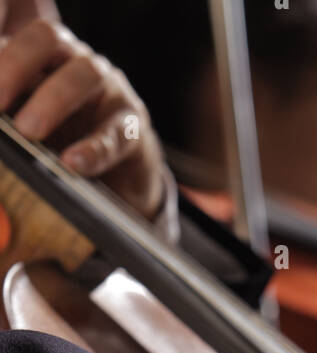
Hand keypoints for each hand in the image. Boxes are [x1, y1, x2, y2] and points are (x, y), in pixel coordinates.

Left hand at [0, 15, 166, 218]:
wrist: (120, 179)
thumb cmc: (68, 144)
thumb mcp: (33, 119)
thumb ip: (12, 108)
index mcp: (49, 56)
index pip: (24, 37)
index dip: (4, 56)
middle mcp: (79, 62)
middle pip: (50, 40)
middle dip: (18, 66)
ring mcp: (110, 90)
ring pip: (86, 75)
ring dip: (54, 100)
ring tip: (29, 131)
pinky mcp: (133, 127)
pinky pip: (116, 132)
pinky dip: (94, 148)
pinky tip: (73, 162)